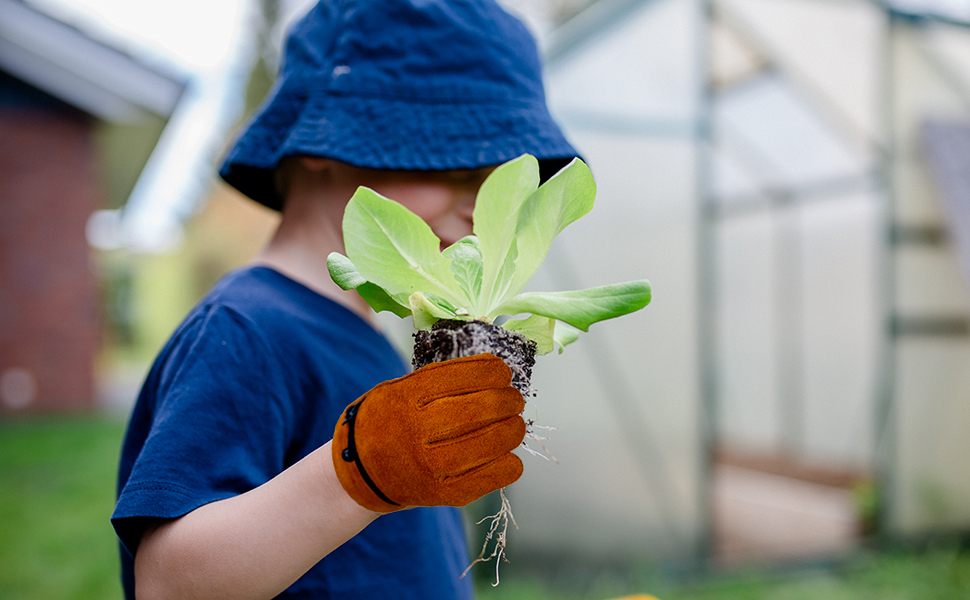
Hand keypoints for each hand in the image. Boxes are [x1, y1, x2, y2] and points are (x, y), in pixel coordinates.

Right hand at [332, 353, 524, 511]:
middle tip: (514, 400)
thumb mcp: (399, 388)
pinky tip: (507, 456)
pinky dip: (509, 464)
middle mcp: (417, 430)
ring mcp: (431, 466)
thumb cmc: (389, 422)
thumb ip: (440, 378)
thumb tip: (495, 370)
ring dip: (514, 430)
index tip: (502, 374)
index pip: (465, 376)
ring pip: (494, 442)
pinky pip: (493, 476)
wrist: (360, 472)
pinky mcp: (443, 494)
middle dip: (509, 401)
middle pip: (484, 408)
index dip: (494, 372)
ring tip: (513, 425)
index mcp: (406, 396)